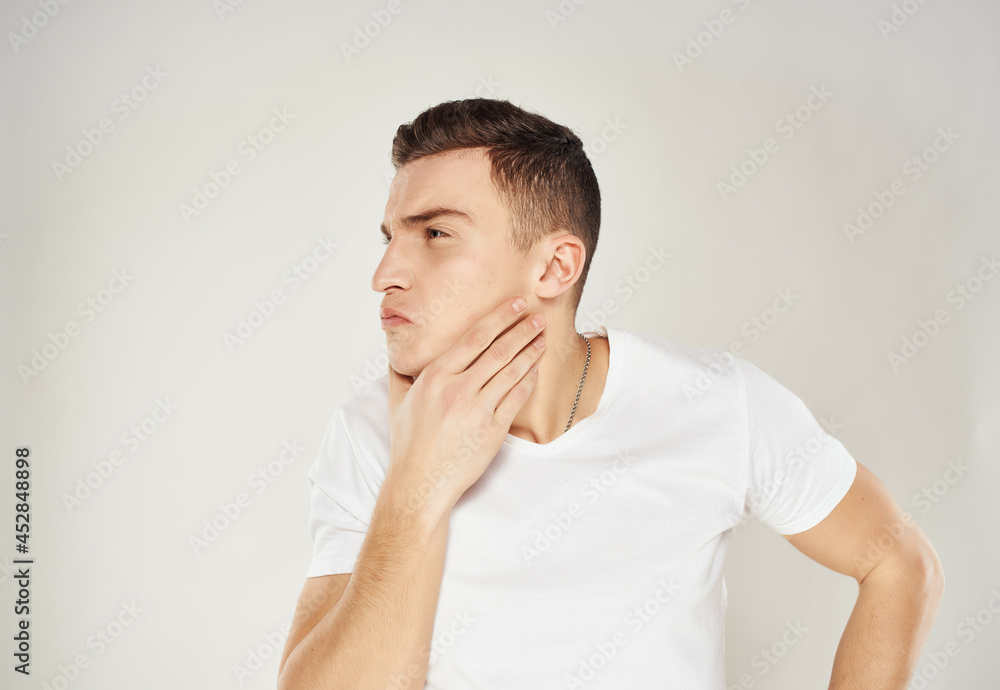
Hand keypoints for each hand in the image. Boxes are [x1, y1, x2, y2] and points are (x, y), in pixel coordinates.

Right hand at [385, 296, 545, 518]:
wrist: (421, 483)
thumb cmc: (409, 443)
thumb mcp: (397, 401)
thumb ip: (400, 371)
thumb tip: (395, 350)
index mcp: (435, 377)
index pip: (474, 338)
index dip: (498, 318)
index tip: (514, 305)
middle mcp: (457, 390)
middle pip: (498, 350)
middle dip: (522, 329)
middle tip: (538, 316)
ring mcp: (477, 410)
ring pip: (511, 372)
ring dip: (530, 351)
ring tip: (542, 338)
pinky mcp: (492, 430)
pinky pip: (516, 398)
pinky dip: (529, 380)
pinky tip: (535, 368)